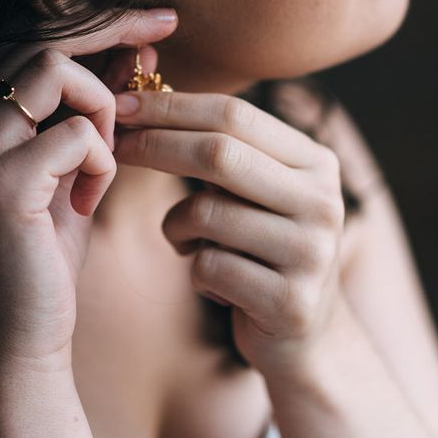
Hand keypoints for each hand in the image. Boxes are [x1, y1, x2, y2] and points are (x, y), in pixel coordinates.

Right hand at [0, 8, 178, 373]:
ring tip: (108, 159)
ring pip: (55, 71)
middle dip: (114, 31)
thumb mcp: (78, 174)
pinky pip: (77, 134)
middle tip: (166, 30)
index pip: (33, 40)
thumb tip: (138, 57)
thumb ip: (96, 117)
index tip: (157, 20)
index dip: (98, 21)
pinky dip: (102, 160)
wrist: (23, 333)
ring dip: (104, 109)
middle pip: (41, 38)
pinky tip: (90, 200)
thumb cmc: (49, 256)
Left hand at [112, 89, 354, 377]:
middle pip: (218, 154)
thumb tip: (145, 101)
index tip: (122, 105)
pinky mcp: (290, 301)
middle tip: (114, 147)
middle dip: (154, 145)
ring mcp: (311, 253)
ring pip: (206, 213)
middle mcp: (323, 202)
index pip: (235, 115)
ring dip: (176, 226)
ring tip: (187, 241)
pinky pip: (208, 267)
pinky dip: (194, 271)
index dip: (170, 106)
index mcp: (316, 163)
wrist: (304, 335)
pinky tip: (214, 281)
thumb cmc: (261, 252)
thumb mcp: (257, 195)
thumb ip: (223, 153)